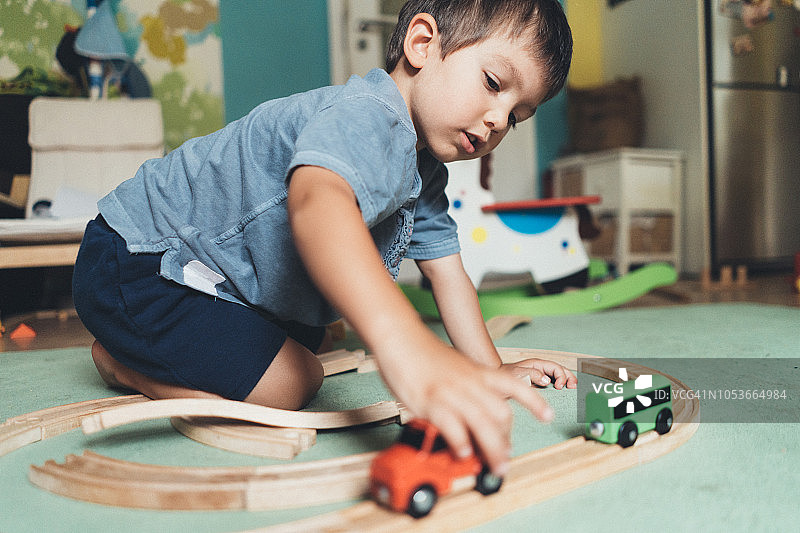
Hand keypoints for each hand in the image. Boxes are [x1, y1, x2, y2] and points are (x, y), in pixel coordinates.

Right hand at [376, 337, 554, 476]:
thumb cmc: (424, 354)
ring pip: (483, 425)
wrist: (401, 338)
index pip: (515, 386)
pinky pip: (454, 428)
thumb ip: (467, 385)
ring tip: (494, 466)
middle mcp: (470, 382)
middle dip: (506, 441)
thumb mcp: (455, 366)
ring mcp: (453, 392)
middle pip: (501, 415)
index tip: (548, 416)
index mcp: (478, 372)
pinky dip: (461, 443)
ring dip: (492, 450)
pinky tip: (463, 452)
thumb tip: (473, 406)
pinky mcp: (433, 401)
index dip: (534, 402)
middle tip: (504, 459)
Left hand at [502, 358, 576, 388]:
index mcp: (537, 364)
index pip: (555, 367)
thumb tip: (547, 380)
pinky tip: (564, 394)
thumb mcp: (517, 373)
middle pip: (560, 371)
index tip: (559, 387)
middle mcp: (541, 370)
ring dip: (567, 382)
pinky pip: (552, 386)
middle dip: (569, 377)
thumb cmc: (504, 376)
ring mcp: (540, 378)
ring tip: (573, 389)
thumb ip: (532, 374)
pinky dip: (560, 389)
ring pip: (558, 378)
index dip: (561, 376)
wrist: (494, 383)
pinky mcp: (539, 386)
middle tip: (573, 387)